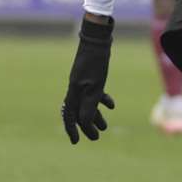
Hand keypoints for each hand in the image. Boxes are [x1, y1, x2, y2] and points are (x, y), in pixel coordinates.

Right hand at [61, 16, 114, 143]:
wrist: (97, 39)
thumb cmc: (96, 61)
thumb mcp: (95, 85)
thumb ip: (90, 104)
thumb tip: (84, 123)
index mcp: (74, 92)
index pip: (70, 116)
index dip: (73, 130)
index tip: (77, 142)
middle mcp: (75, 88)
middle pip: (79, 112)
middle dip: (87, 125)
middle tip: (96, 137)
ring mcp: (83, 81)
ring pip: (87, 103)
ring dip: (96, 115)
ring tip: (105, 126)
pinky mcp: (91, 76)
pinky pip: (94, 92)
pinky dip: (102, 100)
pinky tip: (111, 105)